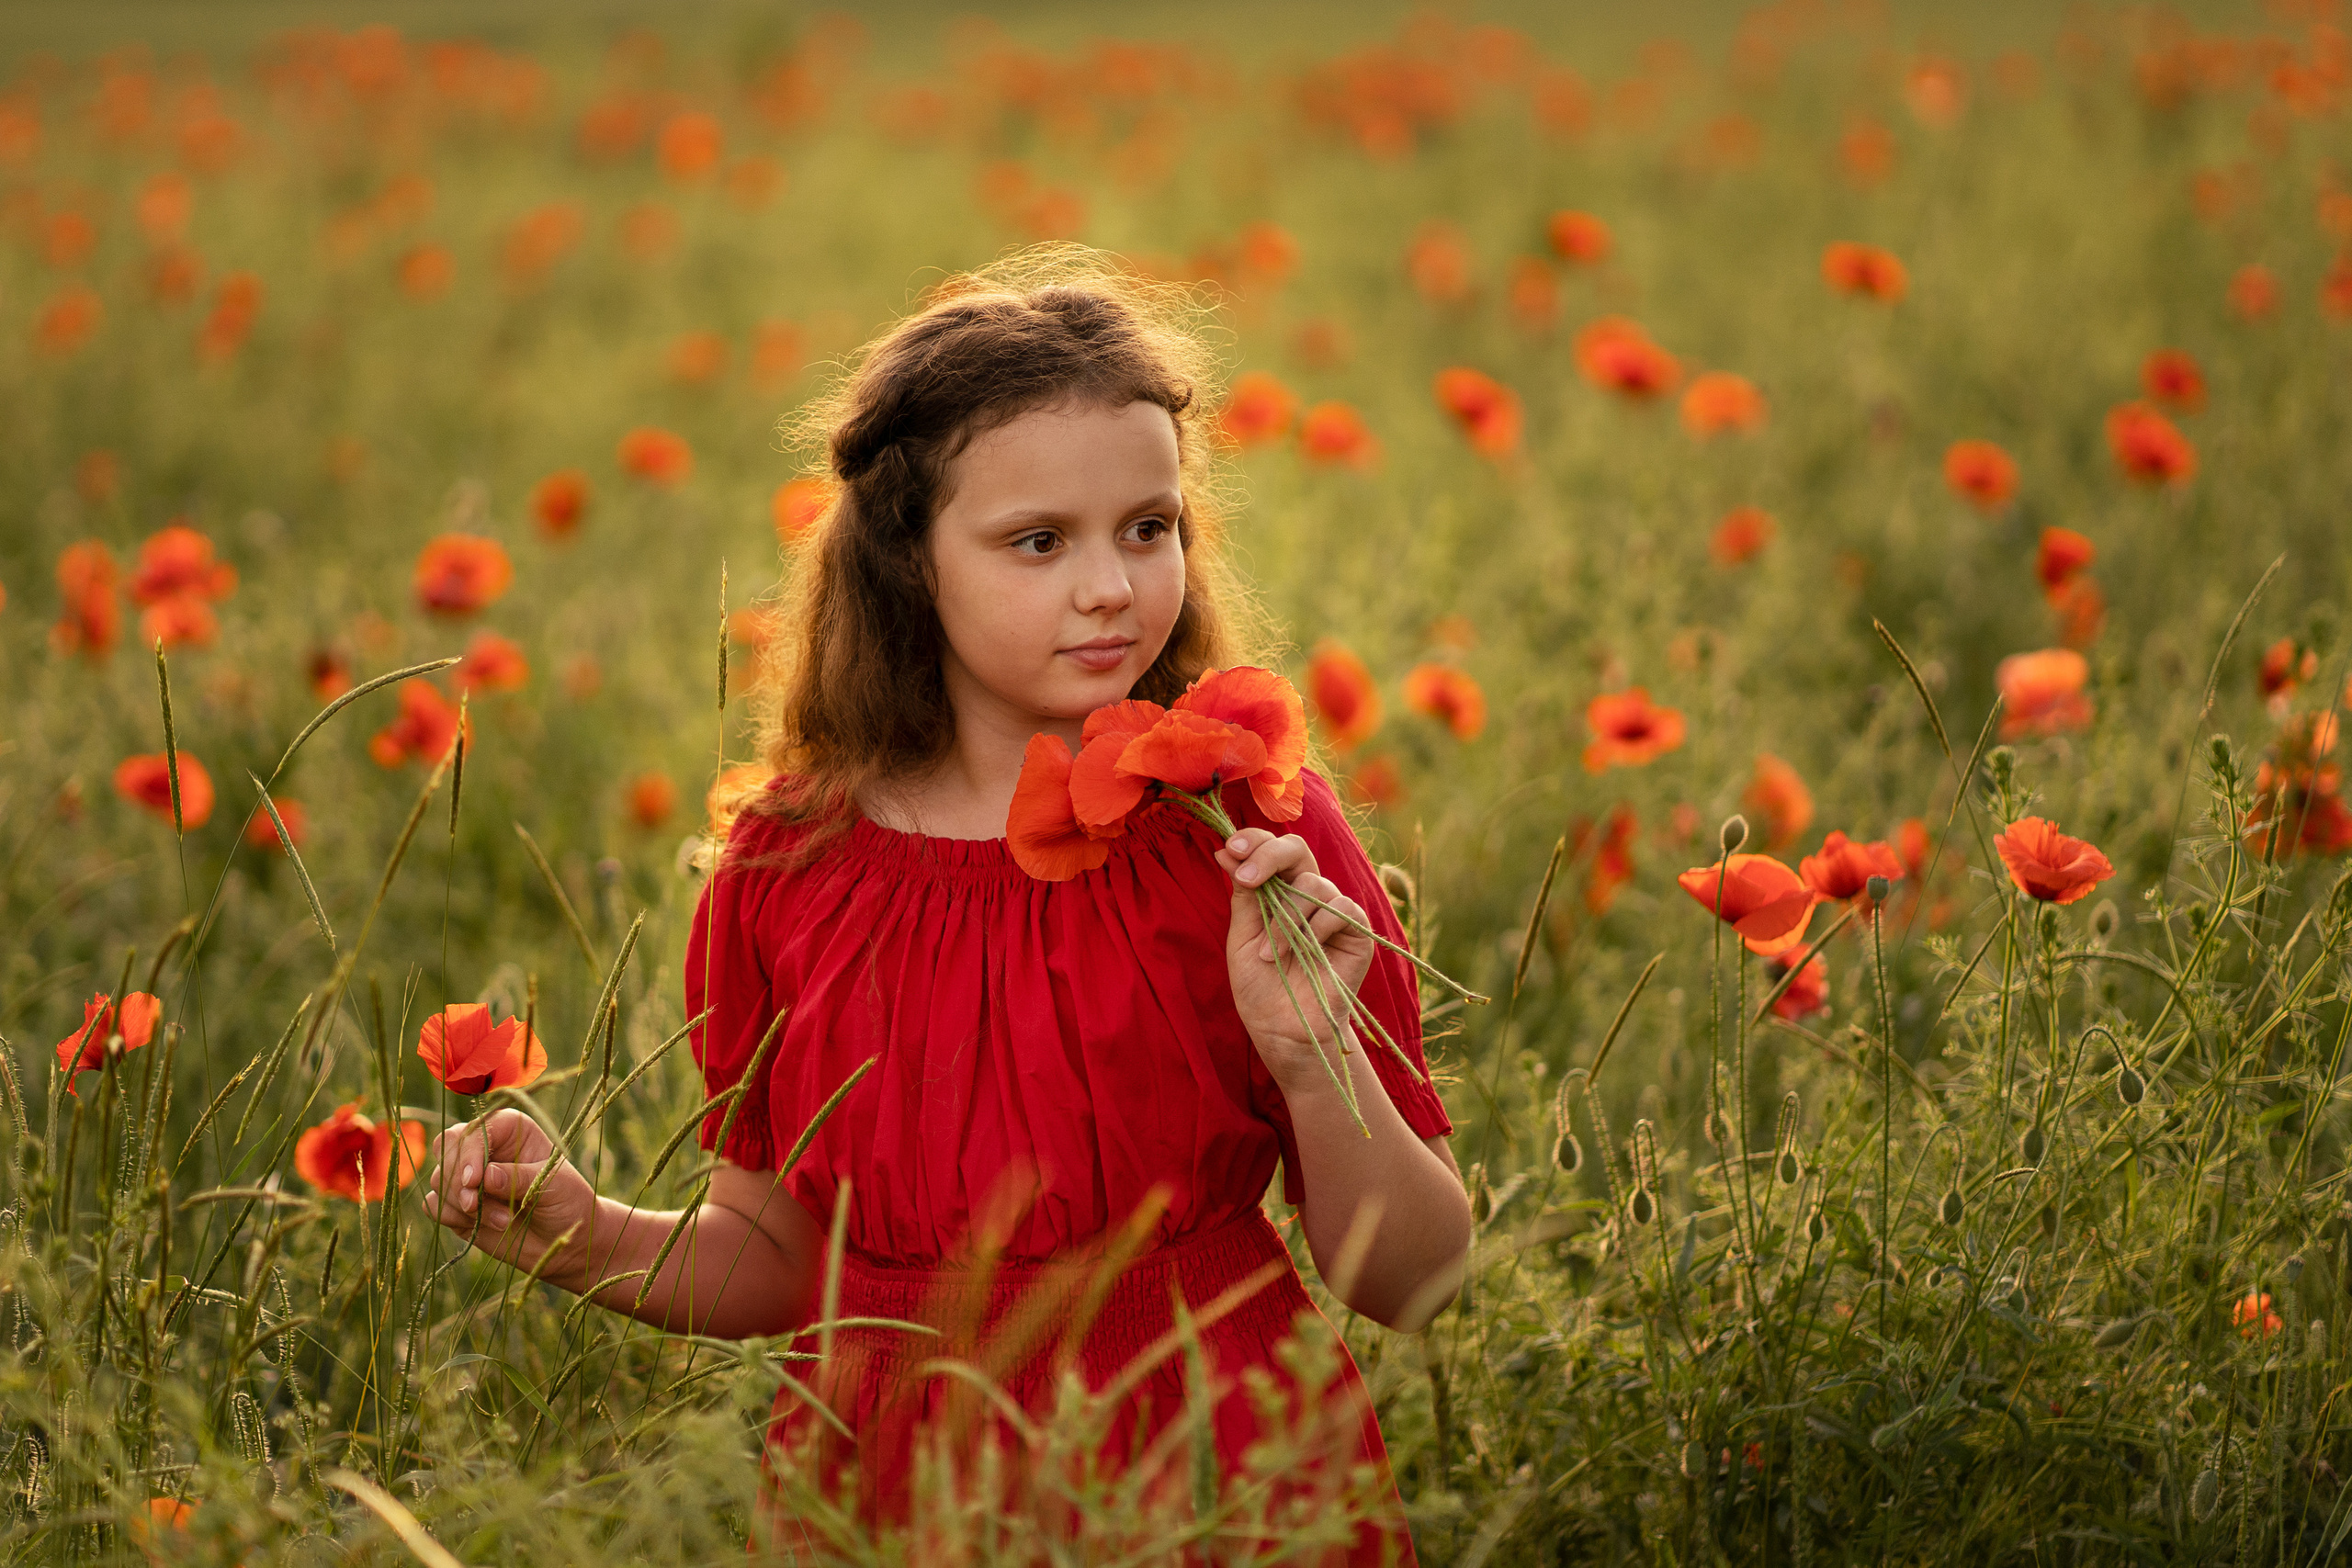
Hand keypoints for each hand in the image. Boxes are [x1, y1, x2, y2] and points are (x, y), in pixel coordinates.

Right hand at [421, 1108, 597, 1278]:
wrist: (562, 1239)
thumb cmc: (567, 1201)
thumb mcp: (553, 1183)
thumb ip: (518, 1178)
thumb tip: (485, 1175)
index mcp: (509, 1128)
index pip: (474, 1130)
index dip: (468, 1154)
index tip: (474, 1181)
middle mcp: (484, 1147)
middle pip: (445, 1147)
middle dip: (457, 1179)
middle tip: (476, 1205)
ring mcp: (468, 1176)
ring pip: (438, 1179)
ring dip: (464, 1205)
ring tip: (504, 1220)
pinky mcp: (457, 1204)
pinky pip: (433, 1206)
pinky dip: (451, 1217)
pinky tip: (481, 1227)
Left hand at [1218, 828, 1374, 1085]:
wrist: (1283, 1031)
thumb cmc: (1262, 986)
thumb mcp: (1243, 935)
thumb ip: (1243, 893)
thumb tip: (1226, 849)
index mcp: (1279, 890)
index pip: (1271, 848)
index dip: (1254, 840)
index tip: (1231, 848)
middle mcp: (1308, 895)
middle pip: (1296, 848)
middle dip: (1268, 856)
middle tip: (1246, 878)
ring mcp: (1334, 912)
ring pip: (1313, 884)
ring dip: (1284, 918)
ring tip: (1269, 955)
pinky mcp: (1357, 933)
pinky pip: (1340, 909)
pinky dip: (1314, 927)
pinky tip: (1300, 953)